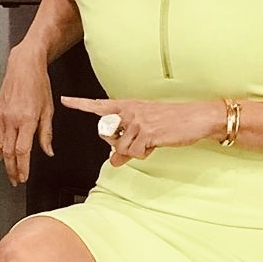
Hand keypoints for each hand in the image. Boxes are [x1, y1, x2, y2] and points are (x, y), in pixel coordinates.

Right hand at [0, 44, 54, 186]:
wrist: (23, 65)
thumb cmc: (38, 84)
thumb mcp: (48, 109)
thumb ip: (46, 133)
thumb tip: (48, 151)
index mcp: (26, 119)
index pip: (22, 150)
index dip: (22, 167)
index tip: (24, 178)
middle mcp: (11, 120)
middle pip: (8, 152)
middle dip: (11, 169)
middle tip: (16, 181)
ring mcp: (1, 117)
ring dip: (4, 162)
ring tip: (10, 171)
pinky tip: (1, 155)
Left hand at [61, 95, 225, 166]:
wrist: (198, 118)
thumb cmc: (174, 121)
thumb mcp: (147, 132)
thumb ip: (127, 146)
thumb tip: (113, 161)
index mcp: (129, 105)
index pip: (100, 105)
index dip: (80, 104)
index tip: (65, 100)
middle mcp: (130, 111)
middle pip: (106, 135)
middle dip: (118, 144)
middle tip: (138, 140)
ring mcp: (137, 121)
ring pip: (120, 147)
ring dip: (134, 151)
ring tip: (150, 141)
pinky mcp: (146, 132)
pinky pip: (133, 152)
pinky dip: (143, 154)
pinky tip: (154, 144)